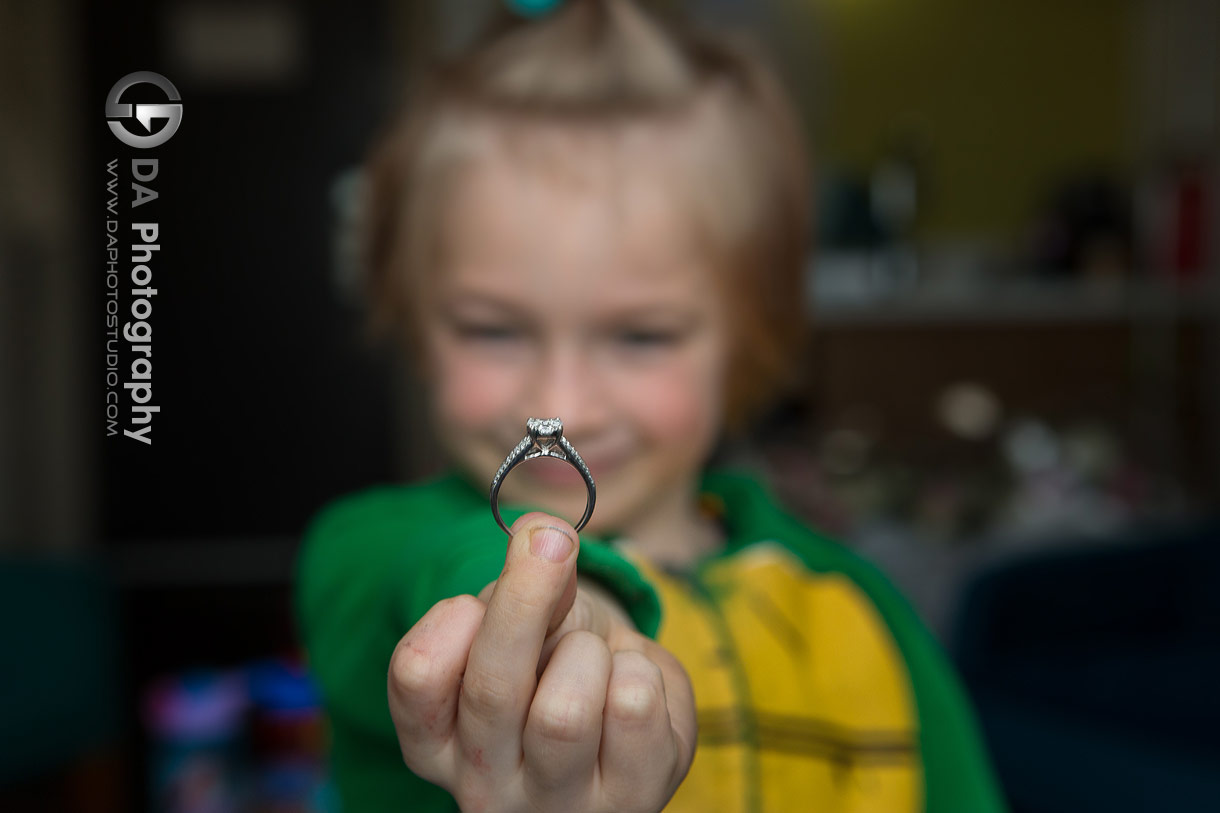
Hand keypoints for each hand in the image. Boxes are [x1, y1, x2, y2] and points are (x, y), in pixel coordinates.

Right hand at [388, 512, 695, 812]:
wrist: (625, 722)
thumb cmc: (555, 666)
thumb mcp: (529, 624)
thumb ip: (530, 581)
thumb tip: (545, 535)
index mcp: (438, 745)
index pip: (417, 677)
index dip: (449, 619)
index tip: (476, 596)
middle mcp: (487, 789)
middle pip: (493, 689)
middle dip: (526, 597)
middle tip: (553, 542)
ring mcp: (560, 805)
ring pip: (566, 710)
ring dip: (586, 652)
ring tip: (590, 658)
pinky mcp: (633, 798)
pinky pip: (635, 706)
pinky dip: (639, 670)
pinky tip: (629, 685)